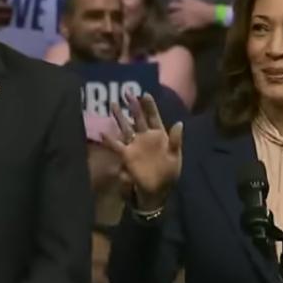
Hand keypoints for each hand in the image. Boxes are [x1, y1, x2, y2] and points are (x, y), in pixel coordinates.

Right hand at [101, 92, 183, 209]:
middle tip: (127, 92)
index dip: (150, 106)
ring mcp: (135, 145)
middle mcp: (146, 137)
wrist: (158, 190)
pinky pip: (117, 146)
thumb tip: (179, 123)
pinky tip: (102, 132)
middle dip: (133, 106)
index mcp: (160, 136)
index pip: (154, 117)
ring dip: (120, 116)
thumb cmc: (169, 173)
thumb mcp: (175, 157)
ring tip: (113, 103)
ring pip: (126, 127)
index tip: (145, 94)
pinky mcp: (127, 155)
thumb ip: (176, 140)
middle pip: (138, 118)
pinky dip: (109, 140)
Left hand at [168, 0, 216, 31]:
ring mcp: (184, 20)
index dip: (170, 6)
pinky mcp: (188, 26)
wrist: (207, 13)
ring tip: (174, 24)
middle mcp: (181, 13)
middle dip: (171, 16)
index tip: (169, 7)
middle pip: (173, 15)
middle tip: (171, 17)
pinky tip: (179, 31)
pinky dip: (180, 30)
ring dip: (174, 23)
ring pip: (175, 22)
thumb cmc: (201, 5)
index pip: (173, 5)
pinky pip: (182, 29)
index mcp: (183, 5)